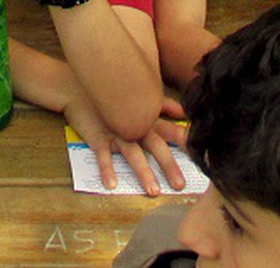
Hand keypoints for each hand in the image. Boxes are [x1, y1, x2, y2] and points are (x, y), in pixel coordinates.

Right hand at [63, 92, 187, 195]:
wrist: (78, 87)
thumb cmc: (112, 93)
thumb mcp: (138, 95)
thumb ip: (163, 104)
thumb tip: (184, 112)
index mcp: (146, 116)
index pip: (171, 130)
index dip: (185, 143)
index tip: (201, 157)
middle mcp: (134, 124)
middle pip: (156, 145)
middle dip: (169, 165)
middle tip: (180, 185)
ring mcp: (116, 131)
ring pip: (132, 153)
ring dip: (143, 172)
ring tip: (153, 191)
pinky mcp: (98, 137)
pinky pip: (103, 155)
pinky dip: (106, 169)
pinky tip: (111, 185)